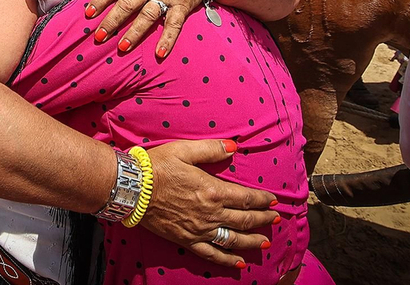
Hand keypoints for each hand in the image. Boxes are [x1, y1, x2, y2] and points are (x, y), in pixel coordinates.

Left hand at [85, 0, 209, 57]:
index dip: (100, 0)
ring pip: (148, 15)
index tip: (88, 14)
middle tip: (99, 36)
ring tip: (122, 47)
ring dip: (135, 32)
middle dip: (112, 21)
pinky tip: (159, 53)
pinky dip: (167, 39)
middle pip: (128, 3)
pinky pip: (174, 24)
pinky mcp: (182, 6)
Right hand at [142, 139, 278, 266]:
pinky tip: (239, 263)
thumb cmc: (157, 167)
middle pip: (245, 219)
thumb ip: (212, 149)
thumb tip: (234, 146)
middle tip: (276, 219)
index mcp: (213, 190)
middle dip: (263, 219)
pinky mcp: (187, 240)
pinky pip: (212, 253)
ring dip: (252, 241)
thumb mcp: (185, 150)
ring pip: (233, 238)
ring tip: (265, 242)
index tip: (274, 201)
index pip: (247, 197)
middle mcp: (211, 213)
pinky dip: (227, 260)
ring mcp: (200, 229)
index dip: (263, 200)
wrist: (132, 189)